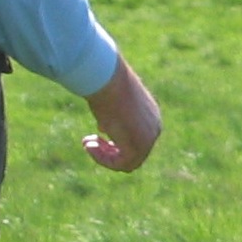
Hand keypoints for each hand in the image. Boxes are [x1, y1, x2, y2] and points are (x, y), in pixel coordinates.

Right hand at [83, 57, 161, 171]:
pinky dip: (103, 159)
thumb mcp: (111, 100)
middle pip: (134, 153)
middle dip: (109, 150)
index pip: (137, 139)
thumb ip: (112, 115)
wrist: (107, 77)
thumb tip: (105, 127)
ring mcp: (148, 139)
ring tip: (88, 145)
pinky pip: (122, 164)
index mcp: (151, 116)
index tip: (96, 133)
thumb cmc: (106, 82)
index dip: (116, 142)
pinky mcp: (138, 146)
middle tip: (89, 142)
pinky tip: (90, 147)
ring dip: (105, 157)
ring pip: (128, 162)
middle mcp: (154, 129)